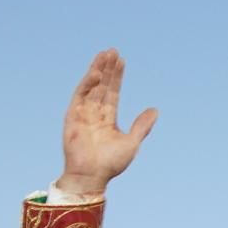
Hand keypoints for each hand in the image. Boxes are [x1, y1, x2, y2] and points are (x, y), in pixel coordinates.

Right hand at [56, 49, 157, 196]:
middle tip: (113, 51)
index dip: (117, 77)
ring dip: (97, 70)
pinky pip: (80, 96)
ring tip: (105, 54)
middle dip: (107, 69)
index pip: (112, 93)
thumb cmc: (111, 164)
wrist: (92, 176)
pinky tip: (96, 73)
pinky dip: (87, 83)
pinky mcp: (72, 116)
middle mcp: (94, 114)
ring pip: (91, 87)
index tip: (121, 61)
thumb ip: (142, 126)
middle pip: (102, 86)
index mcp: (107, 119)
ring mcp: (83, 114)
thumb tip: (155, 110)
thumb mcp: (131, 142)